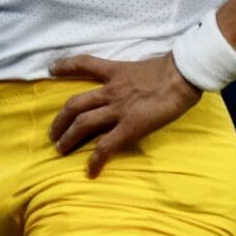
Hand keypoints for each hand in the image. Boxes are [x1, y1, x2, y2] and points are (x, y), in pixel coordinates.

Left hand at [46, 52, 199, 176]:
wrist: (182, 75)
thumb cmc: (171, 70)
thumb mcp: (143, 66)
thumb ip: (131, 76)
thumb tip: (133, 83)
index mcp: (115, 72)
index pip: (85, 64)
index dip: (66, 66)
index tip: (52, 69)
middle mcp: (111, 91)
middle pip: (75, 104)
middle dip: (60, 120)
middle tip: (52, 133)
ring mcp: (118, 109)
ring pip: (83, 124)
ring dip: (68, 138)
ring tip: (60, 149)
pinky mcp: (130, 127)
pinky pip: (106, 146)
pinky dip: (96, 160)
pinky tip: (91, 171)